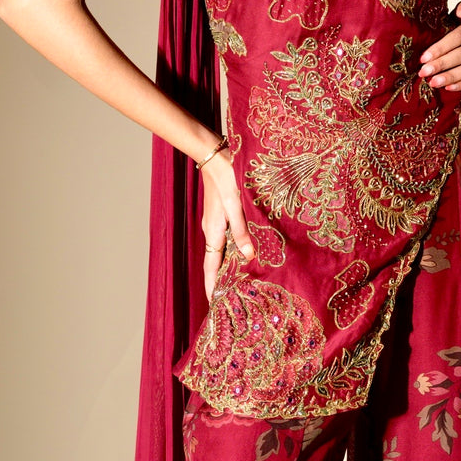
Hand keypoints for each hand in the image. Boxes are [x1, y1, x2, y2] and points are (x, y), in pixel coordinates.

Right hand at [199, 148, 254, 299]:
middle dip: (221, 280)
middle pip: (215, 261)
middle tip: (230, 298)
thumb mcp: (237, 205)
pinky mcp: (221, 213)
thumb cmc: (226, 178)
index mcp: (214, 231)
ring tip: (239, 281)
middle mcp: (212, 230)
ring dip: (227, 265)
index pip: (211, 267)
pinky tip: (243, 251)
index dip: (212, 286)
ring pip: (221, 250)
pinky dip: (232, 249)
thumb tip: (249, 256)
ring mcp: (216, 222)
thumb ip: (242, 231)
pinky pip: (225, 238)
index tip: (214, 305)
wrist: (215, 156)